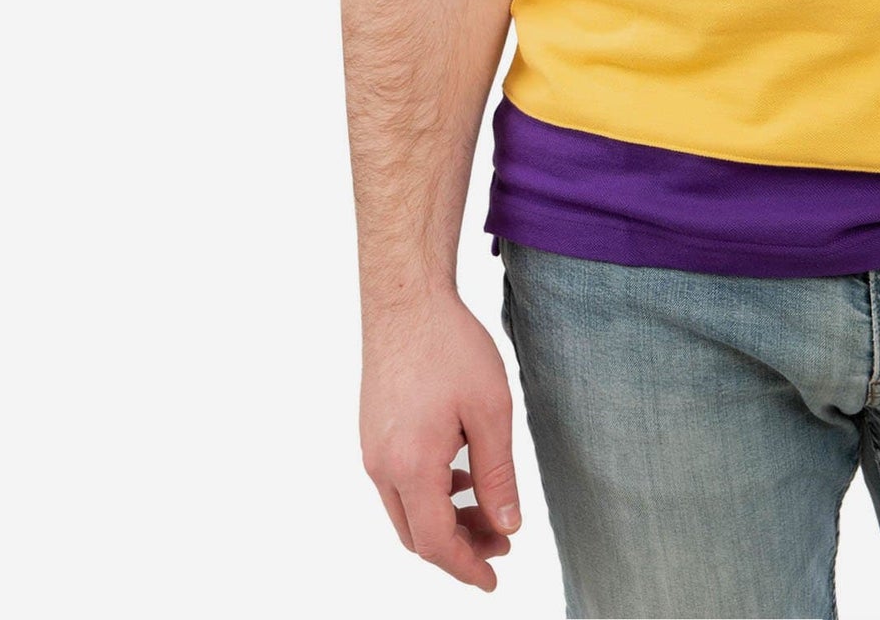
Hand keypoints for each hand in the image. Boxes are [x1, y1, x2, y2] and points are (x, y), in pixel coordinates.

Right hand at [360, 291, 522, 589]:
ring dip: (445, 520)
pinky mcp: (373, 433)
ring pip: (406, 511)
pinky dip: (430, 494)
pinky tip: (460, 472)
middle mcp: (382, 466)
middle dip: (459, 547)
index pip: (436, 543)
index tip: (493, 579)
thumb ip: (498, 474)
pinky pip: (398, 484)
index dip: (466, 567)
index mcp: (410, 466)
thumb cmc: (450, 346)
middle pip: (417, 535)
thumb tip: (507, 525)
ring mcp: (372, 450)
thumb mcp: (490, 410)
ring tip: (487, 508)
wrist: (406, 300)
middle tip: (501, 541)